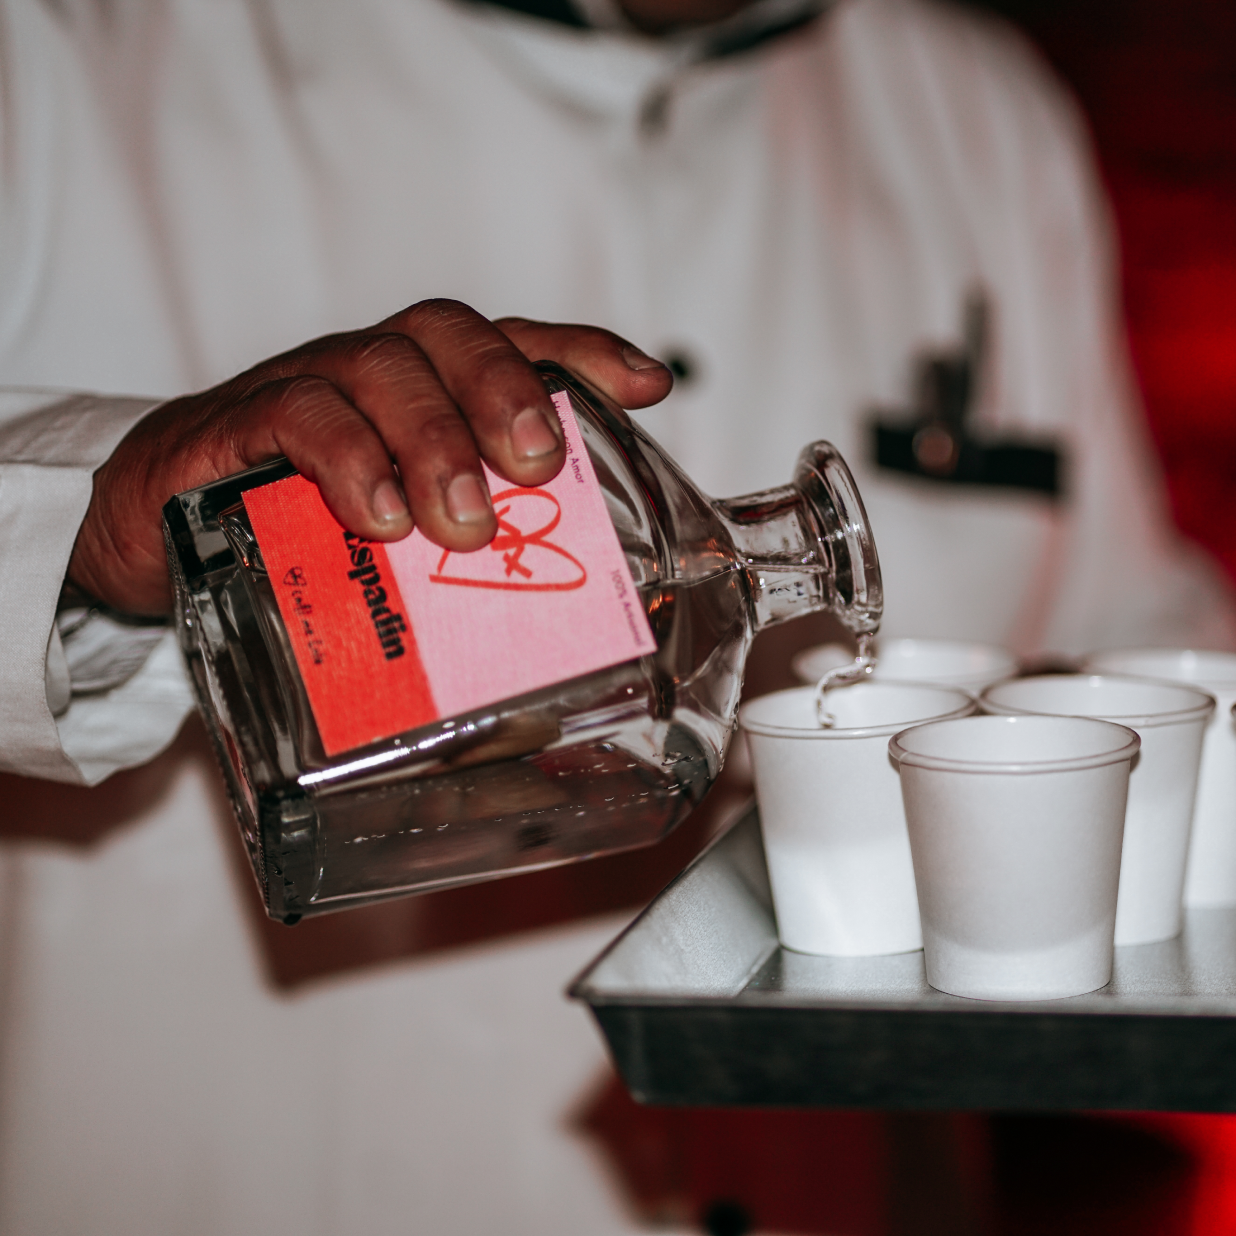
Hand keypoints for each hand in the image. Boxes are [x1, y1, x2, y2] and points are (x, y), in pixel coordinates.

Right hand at [67, 300, 672, 614]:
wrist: (156, 529)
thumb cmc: (298, 533)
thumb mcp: (398, 543)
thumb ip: (465, 558)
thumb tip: (558, 626)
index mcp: (427, 392)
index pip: (516, 343)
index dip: (584, 355)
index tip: (646, 387)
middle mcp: (376, 373)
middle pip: (453, 338)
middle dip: (507, 392)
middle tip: (536, 465)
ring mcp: (309, 387)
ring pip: (382, 368)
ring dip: (434, 439)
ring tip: (462, 521)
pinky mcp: (239, 423)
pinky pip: (298, 413)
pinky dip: (348, 459)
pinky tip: (378, 516)